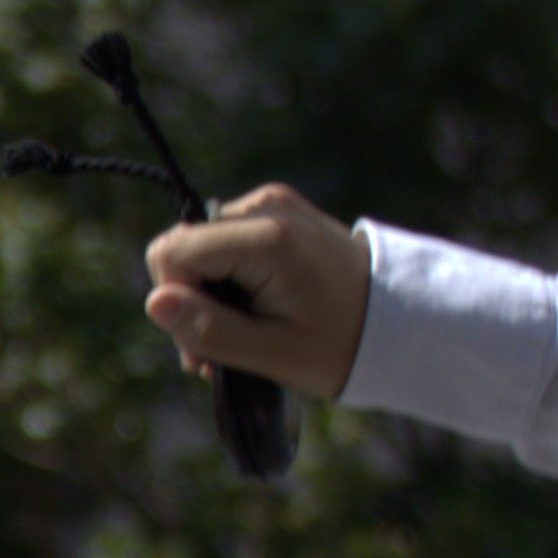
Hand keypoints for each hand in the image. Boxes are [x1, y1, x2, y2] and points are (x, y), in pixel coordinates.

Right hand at [142, 185, 374, 400]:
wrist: (403, 321)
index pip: (172, 252)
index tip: (205, 342)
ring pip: (201, 247)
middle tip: (219, 351)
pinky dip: (229, 280)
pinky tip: (251, 311)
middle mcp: (266, 205)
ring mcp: (274, 203)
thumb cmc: (342, 344)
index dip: (175, 299)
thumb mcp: (273, 354)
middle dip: (190, 300)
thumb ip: (209, 329)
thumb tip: (154, 303)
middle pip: (183, 247)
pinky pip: (226, 241)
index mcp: (267, 237)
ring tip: (239, 336)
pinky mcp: (279, 211)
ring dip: (209, 294)